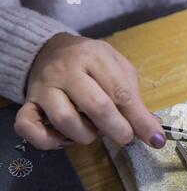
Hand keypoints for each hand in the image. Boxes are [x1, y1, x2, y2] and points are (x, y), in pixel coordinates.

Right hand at [14, 33, 165, 149]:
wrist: (50, 49)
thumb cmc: (91, 63)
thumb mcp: (118, 69)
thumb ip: (134, 98)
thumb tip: (152, 129)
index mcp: (94, 57)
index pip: (121, 93)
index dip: (140, 120)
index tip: (155, 139)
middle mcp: (66, 71)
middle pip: (96, 106)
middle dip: (117, 129)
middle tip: (124, 137)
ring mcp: (44, 88)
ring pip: (65, 121)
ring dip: (86, 135)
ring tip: (93, 130)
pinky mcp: (28, 103)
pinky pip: (29, 128)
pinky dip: (49, 141)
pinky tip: (65, 139)